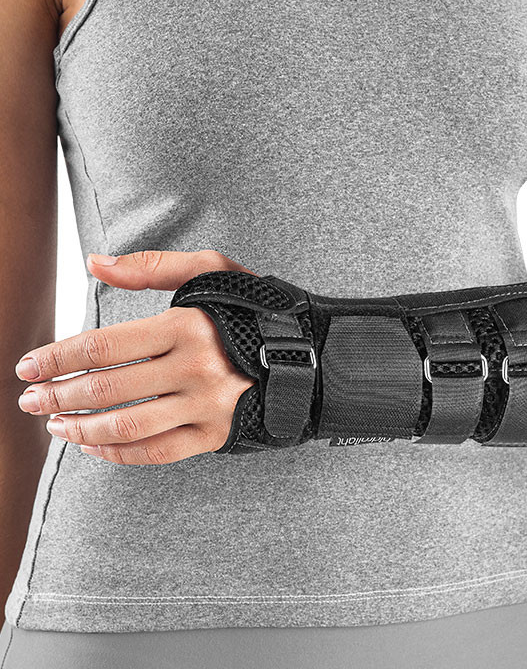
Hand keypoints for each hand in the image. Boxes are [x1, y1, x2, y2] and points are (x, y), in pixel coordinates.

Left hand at [14, 250, 254, 464]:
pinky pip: (157, 453)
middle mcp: (195, 368)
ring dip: (80, 429)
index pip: (103, 346)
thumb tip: (93, 264)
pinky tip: (93, 445)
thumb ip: (150, 266)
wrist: (306, 353)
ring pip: (127, 426)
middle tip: (29, 400)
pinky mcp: (215, 434)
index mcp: (187, 326)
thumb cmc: (250, 311)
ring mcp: (206, 405)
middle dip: (58, 396)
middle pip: (108, 389)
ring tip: (54, 425)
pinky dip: (117, 453)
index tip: (29, 366)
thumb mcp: (210, 271)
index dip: (57, 358)